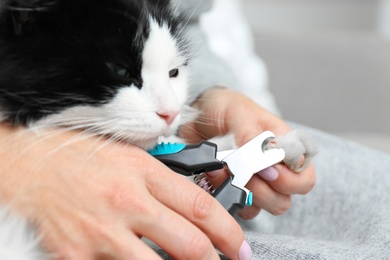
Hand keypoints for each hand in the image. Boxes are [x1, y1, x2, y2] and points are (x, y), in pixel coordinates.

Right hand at [0, 124, 248, 258]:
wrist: (28, 163)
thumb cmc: (78, 154)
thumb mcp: (127, 154)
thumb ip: (161, 177)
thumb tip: (191, 204)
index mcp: (143, 172)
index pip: (201, 206)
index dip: (229, 231)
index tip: (239, 245)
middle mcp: (127, 202)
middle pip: (189, 243)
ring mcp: (103, 232)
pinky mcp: (79, 255)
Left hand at [181, 88, 315, 218]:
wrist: (197, 115)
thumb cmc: (224, 108)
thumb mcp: (237, 111)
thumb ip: (249, 131)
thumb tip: (263, 151)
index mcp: (283, 147)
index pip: (304, 176)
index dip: (290, 180)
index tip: (266, 169)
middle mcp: (273, 169)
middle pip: (286, 198)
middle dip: (265, 190)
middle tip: (246, 173)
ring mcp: (255, 183)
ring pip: (264, 207)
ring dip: (246, 193)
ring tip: (226, 171)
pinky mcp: (235, 191)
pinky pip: (241, 208)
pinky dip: (229, 196)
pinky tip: (215, 177)